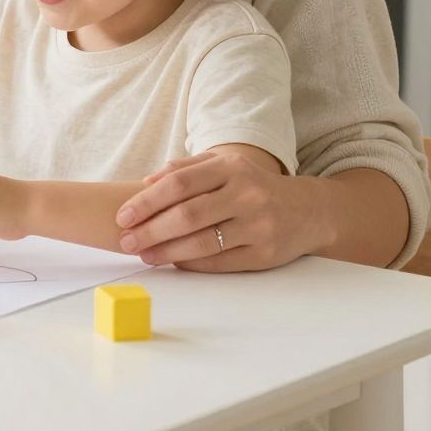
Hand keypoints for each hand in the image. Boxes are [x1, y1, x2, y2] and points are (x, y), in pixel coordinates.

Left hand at [114, 147, 306, 270]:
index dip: (147, 201)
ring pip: (202, 242)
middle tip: (127, 240)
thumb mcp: (225, 167)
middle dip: (150, 230)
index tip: (123, 216)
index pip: (180, 183)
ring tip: (145, 254)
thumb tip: (145, 183)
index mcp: (232, 168)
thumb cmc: (253, 187)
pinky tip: (172, 262)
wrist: (307, 211)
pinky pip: (218, 262)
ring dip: (166, 251)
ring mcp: (258, 225)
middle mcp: (247, 194)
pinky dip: (191, 263)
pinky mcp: (264, 253)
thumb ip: (185, 169)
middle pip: (187, 215)